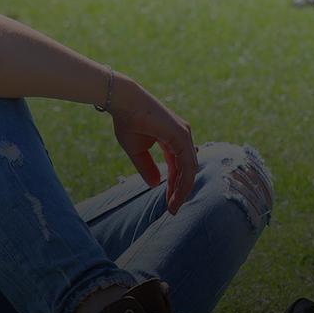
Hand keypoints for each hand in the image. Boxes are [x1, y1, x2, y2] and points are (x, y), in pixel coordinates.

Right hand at [108, 78, 196, 214]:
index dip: (175, 185)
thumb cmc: (127, 122)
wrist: (123, 102)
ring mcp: (184, 134)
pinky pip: (187, 163)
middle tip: (173, 210)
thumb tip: (156, 185)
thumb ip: (147, 167)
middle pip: (187, 169)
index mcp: (173, 138)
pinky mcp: (181, 135)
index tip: (169, 204)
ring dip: (183, 190)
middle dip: (180, 191)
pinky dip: (184, 180)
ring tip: (174, 206)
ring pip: (190, 169)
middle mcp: (182, 136)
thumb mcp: (137, 151)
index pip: (179, 166)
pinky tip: (177, 194)